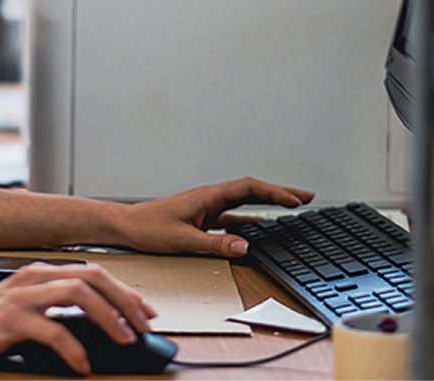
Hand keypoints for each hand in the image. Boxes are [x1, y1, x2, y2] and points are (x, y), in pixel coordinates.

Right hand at [0, 262, 157, 375]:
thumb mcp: (24, 311)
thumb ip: (55, 311)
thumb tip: (97, 326)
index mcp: (39, 274)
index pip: (93, 273)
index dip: (123, 291)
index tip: (145, 311)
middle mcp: (33, 278)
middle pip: (92, 277)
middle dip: (124, 301)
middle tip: (144, 326)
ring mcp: (21, 297)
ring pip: (78, 294)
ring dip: (108, 317)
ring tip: (124, 340)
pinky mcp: (10, 320)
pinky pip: (52, 331)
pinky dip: (74, 349)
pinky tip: (83, 365)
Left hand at [112, 177, 314, 256]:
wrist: (127, 226)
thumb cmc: (148, 227)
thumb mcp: (183, 239)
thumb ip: (215, 243)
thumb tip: (245, 245)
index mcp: (208, 196)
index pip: (248, 189)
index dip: (274, 193)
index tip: (295, 200)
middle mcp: (211, 198)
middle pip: (252, 191)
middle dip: (280, 193)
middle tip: (307, 197)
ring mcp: (208, 208)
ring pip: (245, 203)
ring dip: (269, 204)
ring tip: (293, 206)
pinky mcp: (203, 219)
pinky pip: (234, 216)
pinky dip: (251, 219)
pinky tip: (263, 226)